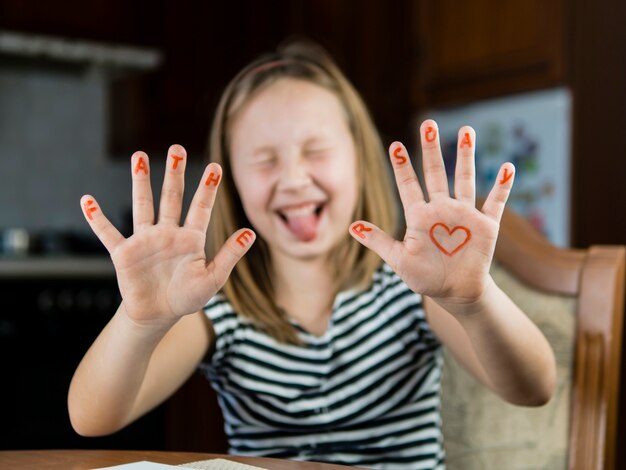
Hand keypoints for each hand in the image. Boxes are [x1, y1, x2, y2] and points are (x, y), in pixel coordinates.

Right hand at [80, 145, 254, 327]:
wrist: (158, 315)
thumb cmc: (188, 297)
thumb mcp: (213, 278)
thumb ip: (229, 255)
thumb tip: (250, 233)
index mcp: (191, 238)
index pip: (201, 208)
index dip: (208, 188)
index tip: (215, 166)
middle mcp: (167, 233)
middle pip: (171, 198)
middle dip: (174, 174)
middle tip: (176, 149)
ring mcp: (145, 240)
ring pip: (142, 205)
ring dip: (140, 182)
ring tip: (139, 157)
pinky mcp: (124, 253)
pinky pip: (108, 233)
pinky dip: (96, 219)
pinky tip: (87, 201)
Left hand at [350, 120, 513, 311]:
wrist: (455, 293)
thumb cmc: (425, 278)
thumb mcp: (398, 260)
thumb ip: (378, 241)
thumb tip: (350, 226)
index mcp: (419, 216)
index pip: (408, 185)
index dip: (402, 166)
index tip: (395, 145)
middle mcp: (441, 209)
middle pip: (435, 173)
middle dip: (432, 149)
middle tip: (428, 123)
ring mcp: (464, 215)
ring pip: (465, 179)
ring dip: (466, 156)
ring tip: (466, 131)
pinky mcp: (486, 226)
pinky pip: (496, 202)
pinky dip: (503, 186)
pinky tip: (507, 167)